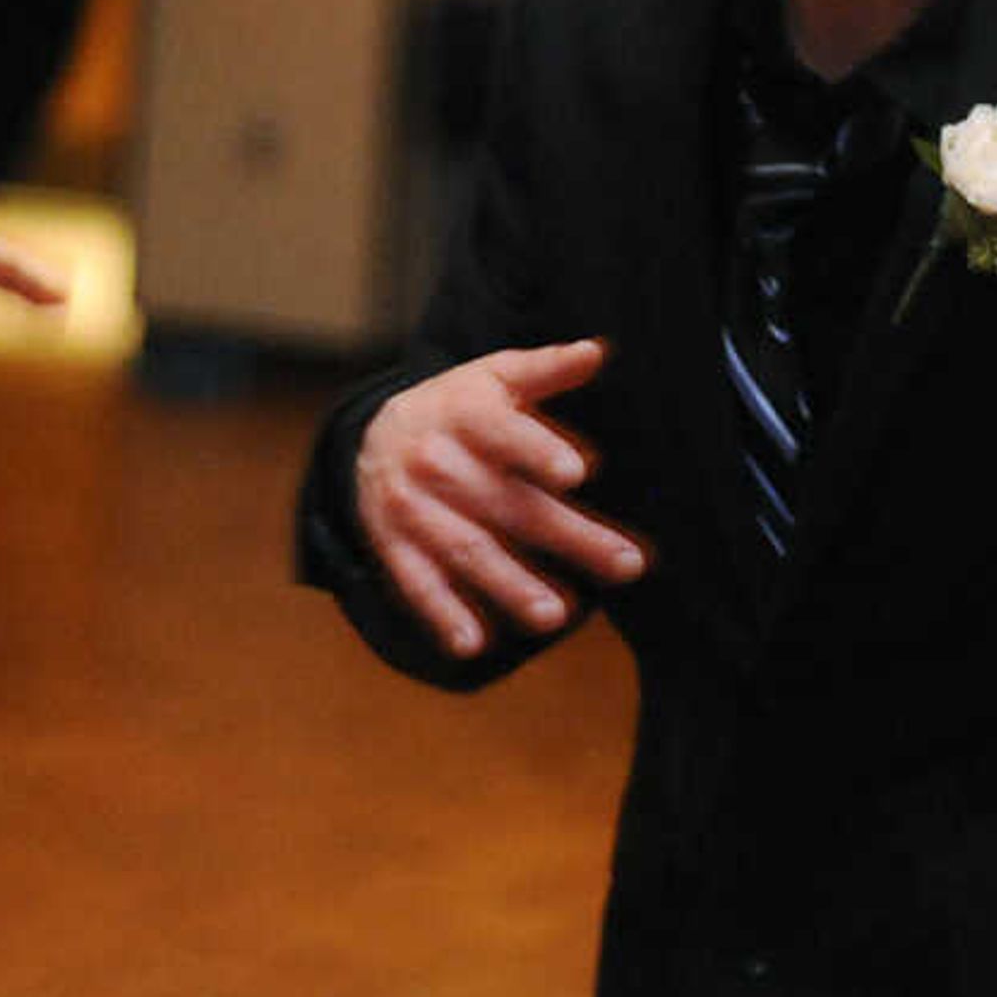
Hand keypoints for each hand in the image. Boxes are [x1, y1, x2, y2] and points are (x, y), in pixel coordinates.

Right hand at [352, 338, 639, 657]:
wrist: (370, 436)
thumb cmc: (457, 407)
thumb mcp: (493, 376)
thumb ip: (545, 369)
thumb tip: (598, 352)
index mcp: (463, 413)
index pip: (503, 432)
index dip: (537, 450)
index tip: (578, 471)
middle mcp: (434, 462)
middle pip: (507, 503)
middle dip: (568, 535)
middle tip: (626, 565)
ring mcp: (412, 509)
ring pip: (466, 549)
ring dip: (510, 584)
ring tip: (557, 615)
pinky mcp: (394, 547)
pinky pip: (417, 584)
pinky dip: (442, 615)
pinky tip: (474, 644)